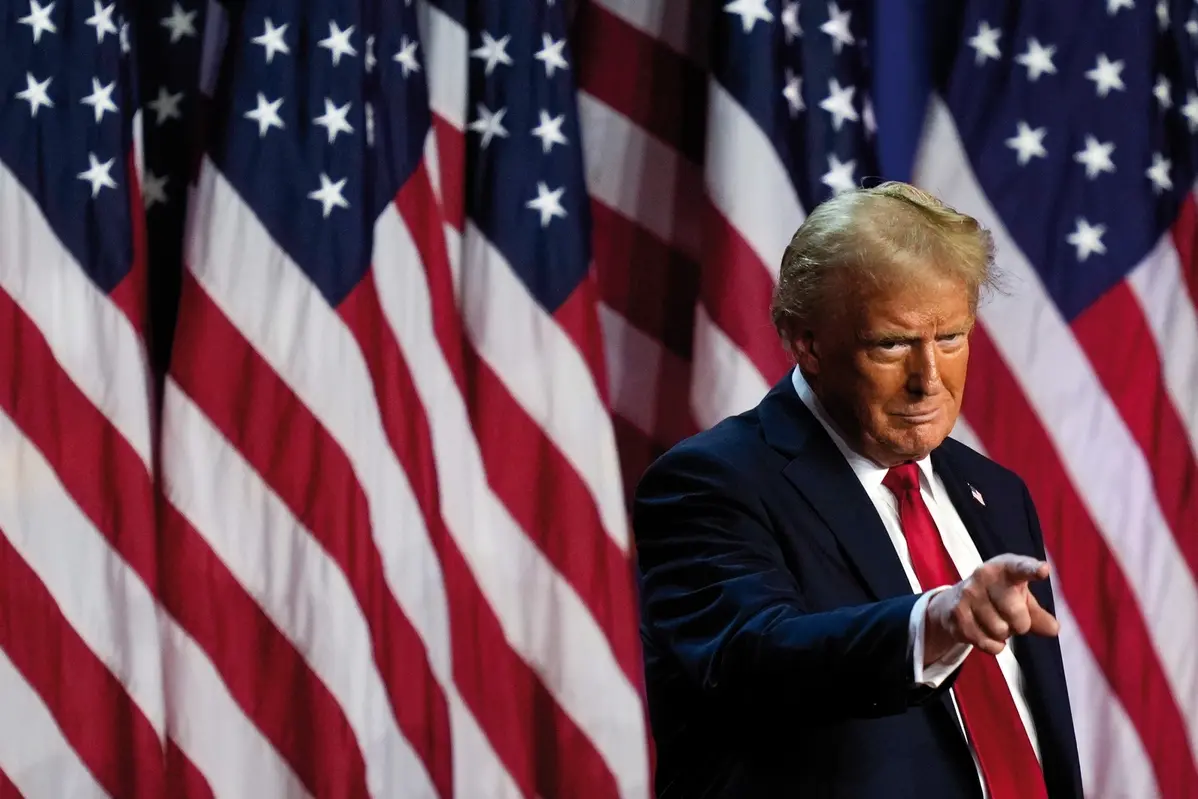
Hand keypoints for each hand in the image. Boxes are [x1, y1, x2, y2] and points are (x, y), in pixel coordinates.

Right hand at [924, 554, 1058, 664]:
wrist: (954, 602)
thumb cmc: (999, 597)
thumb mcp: (1021, 599)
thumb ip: (1039, 614)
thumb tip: (1053, 629)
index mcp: (1005, 567)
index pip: (1020, 568)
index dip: (1032, 569)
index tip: (1044, 570)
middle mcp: (984, 575)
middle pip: (1017, 615)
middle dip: (1020, 624)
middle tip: (1010, 617)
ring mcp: (968, 594)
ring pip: (1001, 631)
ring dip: (1003, 634)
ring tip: (994, 621)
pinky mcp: (957, 615)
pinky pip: (989, 644)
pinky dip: (994, 646)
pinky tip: (985, 633)